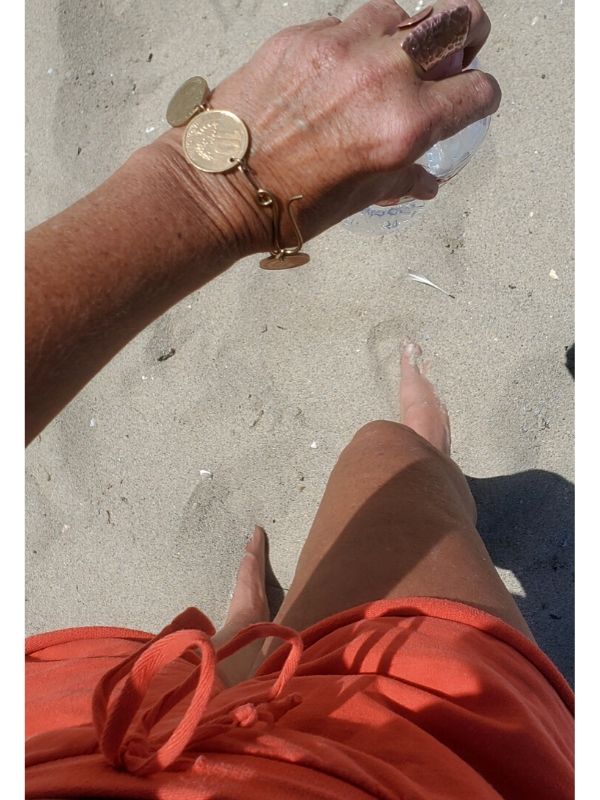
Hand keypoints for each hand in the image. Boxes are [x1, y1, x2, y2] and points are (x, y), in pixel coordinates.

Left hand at [159, 0, 499, 253]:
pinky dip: (349, 45)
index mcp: (407, 124)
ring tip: (381, 65)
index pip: (478, 89)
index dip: (480, 98)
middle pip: (459, 20)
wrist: (223, 186)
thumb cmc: (292, 204)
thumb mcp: (361, 198)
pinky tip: (331, 75)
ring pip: (399, 12)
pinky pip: (344, 24)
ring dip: (400, 36)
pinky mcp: (304, 35)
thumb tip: (425, 179)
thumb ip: (403, 177)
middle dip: (466, 36)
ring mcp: (343, 46)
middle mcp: (384, 76)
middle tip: (451, 55)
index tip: (469, 101)